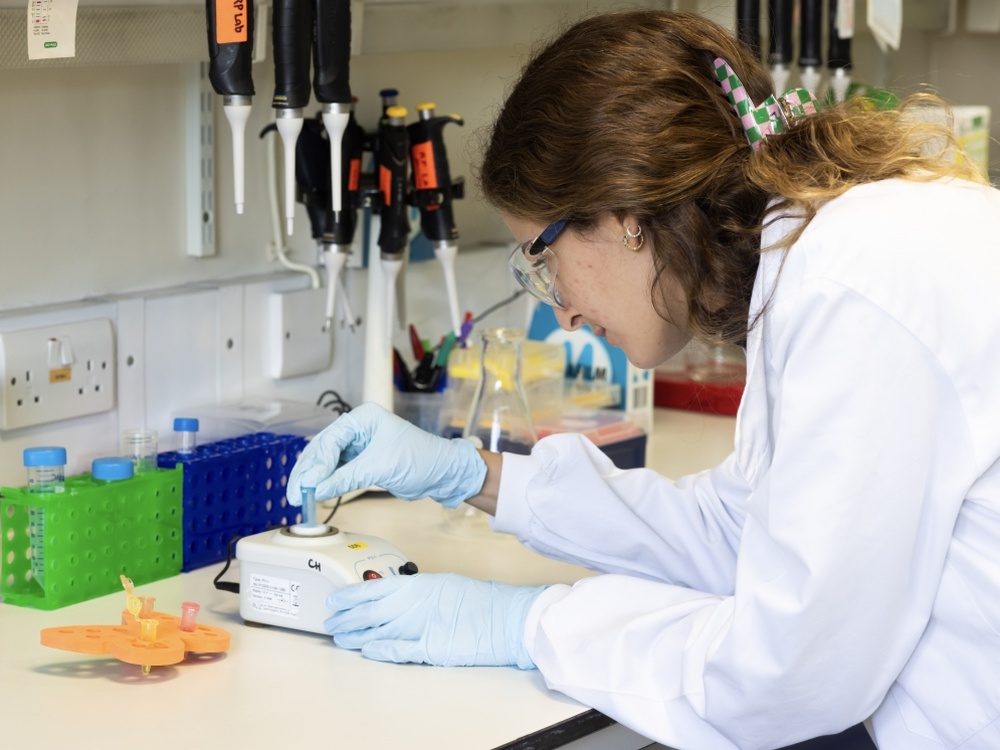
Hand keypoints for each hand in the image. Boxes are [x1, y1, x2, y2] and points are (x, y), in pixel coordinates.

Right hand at [287, 403, 486, 507]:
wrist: (442, 473)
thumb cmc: (421, 459)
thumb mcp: (381, 466)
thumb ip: (346, 477)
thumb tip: (317, 489)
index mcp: (363, 419)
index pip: (330, 440)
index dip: (315, 464)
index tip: (305, 485)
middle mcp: (358, 429)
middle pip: (323, 450)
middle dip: (308, 472)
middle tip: (296, 494)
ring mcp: (358, 445)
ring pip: (327, 462)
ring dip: (314, 479)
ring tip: (301, 497)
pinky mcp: (361, 461)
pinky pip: (337, 471)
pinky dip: (326, 483)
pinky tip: (316, 494)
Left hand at [325, 573, 545, 668]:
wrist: (506, 618)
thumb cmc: (480, 600)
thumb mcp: (445, 584)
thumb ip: (418, 591)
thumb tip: (398, 596)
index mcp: (418, 584)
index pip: (373, 587)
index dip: (349, 594)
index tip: (334, 600)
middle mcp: (414, 605)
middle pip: (369, 612)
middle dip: (346, 618)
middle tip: (331, 623)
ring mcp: (420, 628)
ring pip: (377, 631)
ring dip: (356, 635)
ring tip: (341, 638)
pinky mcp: (430, 650)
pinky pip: (397, 650)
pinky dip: (379, 650)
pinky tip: (366, 650)